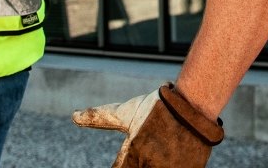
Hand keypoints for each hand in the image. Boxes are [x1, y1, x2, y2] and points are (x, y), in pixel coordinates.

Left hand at [72, 83, 222, 167]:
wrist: (194, 104)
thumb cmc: (157, 107)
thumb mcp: (127, 112)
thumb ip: (99, 118)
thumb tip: (73, 116)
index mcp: (133, 154)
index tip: (122, 164)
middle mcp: (151, 165)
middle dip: (138, 165)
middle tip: (142, 155)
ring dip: (155, 165)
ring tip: (156, 153)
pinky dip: (172, 165)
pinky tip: (170, 158)